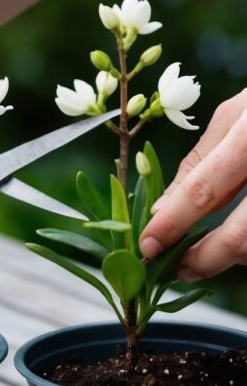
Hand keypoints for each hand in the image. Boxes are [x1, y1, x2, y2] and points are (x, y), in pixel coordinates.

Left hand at [140, 88, 246, 280]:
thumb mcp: (236, 117)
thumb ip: (198, 162)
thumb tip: (162, 208)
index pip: (203, 191)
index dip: (171, 224)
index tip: (148, 246)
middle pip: (240, 237)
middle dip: (202, 260)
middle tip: (177, 269)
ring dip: (229, 258)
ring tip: (205, 254)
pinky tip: (235, 242)